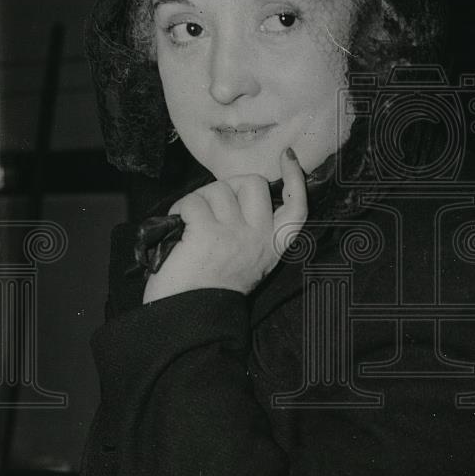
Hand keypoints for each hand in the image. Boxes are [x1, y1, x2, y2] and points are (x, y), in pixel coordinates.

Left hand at [143, 147, 307, 301]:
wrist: (188, 319)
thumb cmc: (210, 288)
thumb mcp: (245, 260)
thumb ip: (250, 230)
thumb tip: (234, 196)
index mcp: (272, 246)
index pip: (296, 207)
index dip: (295, 178)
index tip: (287, 157)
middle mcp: (259, 237)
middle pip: (252, 183)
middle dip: (228, 186)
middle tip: (212, 208)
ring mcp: (235, 234)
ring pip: (217, 190)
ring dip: (198, 201)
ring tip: (190, 226)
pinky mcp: (207, 233)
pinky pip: (193, 202)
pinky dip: (180, 210)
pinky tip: (177, 229)